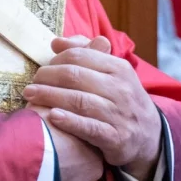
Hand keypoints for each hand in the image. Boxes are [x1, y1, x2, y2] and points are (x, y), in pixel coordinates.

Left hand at [23, 35, 162, 180]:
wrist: (149, 135)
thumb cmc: (122, 100)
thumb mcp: (112, 74)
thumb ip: (85, 55)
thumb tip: (56, 42)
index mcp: (119, 68)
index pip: (80, 56)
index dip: (56, 61)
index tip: (42, 69)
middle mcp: (120, 88)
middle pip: (75, 76)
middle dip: (48, 78)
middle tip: (31, 84)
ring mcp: (119, 113)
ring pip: (79, 101)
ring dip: (50, 97)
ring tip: (31, 97)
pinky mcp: (116, 138)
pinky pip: (89, 128)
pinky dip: (70, 121)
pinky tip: (52, 116)